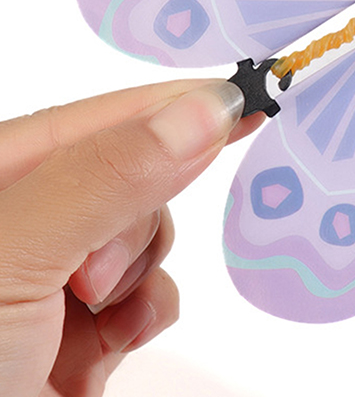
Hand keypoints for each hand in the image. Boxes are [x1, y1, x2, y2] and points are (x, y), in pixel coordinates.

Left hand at [0, 79, 262, 396]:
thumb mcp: (14, 258)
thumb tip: (204, 109)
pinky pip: (148, 293)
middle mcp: (22, 220)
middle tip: (91, 277)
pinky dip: (146, 314)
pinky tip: (108, 344)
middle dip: (136, 222)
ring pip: (147, 236)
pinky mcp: (77, 328)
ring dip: (140, 276)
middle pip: (132, 178)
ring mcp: (50, 276)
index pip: (97, 116)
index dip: (172, 103)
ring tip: (89, 318)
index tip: (246, 95)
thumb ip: (107, 176)